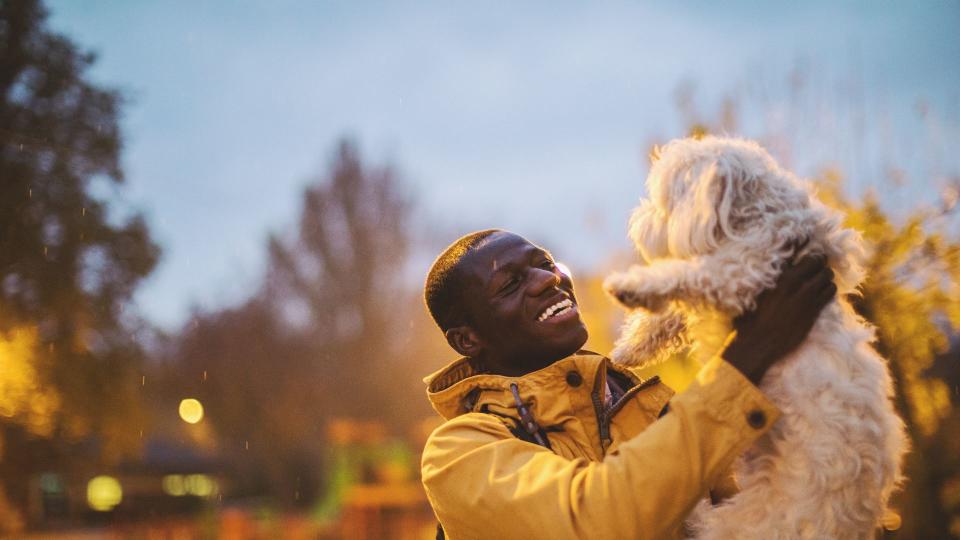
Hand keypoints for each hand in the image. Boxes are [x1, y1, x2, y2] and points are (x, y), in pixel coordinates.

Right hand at [723, 253, 836, 383]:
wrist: (758, 345)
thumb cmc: (749, 320)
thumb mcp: (753, 294)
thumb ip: (766, 279)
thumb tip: (773, 268)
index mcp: (776, 275)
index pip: (794, 249)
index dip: (802, 242)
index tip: (805, 238)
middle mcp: (794, 282)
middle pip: (817, 260)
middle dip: (817, 260)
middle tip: (814, 264)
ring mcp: (807, 297)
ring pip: (827, 275)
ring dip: (824, 275)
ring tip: (818, 278)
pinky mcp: (814, 310)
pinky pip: (830, 291)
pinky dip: (828, 288)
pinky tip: (821, 292)